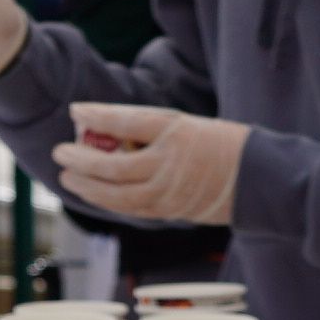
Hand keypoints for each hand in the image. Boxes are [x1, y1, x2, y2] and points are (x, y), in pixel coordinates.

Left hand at [54, 102, 248, 226]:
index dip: (99, 115)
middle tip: (60, 153)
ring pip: (118, 195)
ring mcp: (169, 192)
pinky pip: (131, 208)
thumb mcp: (189, 124)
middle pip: (114, 166)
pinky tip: (93, 193)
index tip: (75, 109)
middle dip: (82, 161)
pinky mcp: (170, 210)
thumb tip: (108, 132)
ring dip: (88, 187)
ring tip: (68, 178)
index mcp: (177, 132)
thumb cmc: (224, 145)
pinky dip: (108, 200)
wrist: (259, 179)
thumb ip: (150, 130)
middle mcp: (170, 164)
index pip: (129, 122)